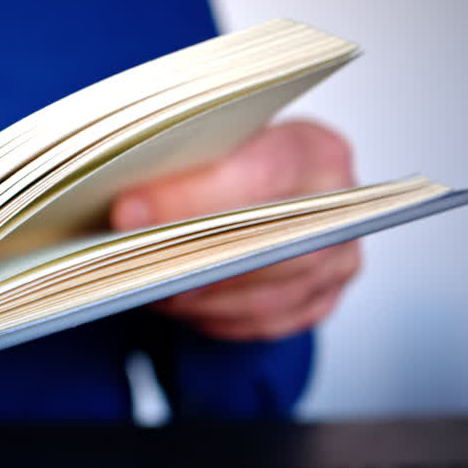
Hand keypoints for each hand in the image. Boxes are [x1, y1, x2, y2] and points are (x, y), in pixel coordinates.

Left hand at [109, 120, 361, 340]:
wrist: (257, 188)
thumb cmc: (228, 164)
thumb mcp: (209, 146)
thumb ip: (180, 167)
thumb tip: (127, 209)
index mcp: (313, 149)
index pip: (258, 174)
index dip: (190, 197)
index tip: (129, 214)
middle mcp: (339, 203)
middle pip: (267, 242)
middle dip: (190, 255)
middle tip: (132, 262)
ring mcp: (339, 257)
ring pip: (266, 292)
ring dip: (198, 295)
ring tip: (147, 284)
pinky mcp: (323, 299)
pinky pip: (265, 322)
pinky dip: (215, 317)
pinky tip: (180, 304)